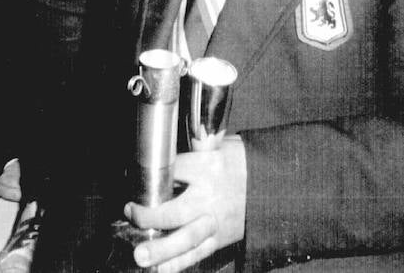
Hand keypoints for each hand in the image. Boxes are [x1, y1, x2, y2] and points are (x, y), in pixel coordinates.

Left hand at [126, 137, 245, 272]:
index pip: (176, 170)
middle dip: (150, 216)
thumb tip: (171, 142)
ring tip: (140, 255)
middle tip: (131, 213)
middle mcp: (211, 197)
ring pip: (186, 239)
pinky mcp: (219, 239)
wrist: (271, 187)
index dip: (155, 173)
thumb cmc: (243, 163)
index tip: (139, 177)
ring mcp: (215, 222)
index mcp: (210, 168)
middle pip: (176, 211)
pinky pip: (197, 254)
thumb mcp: (221, 146)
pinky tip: (160, 269)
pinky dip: (178, 264)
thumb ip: (197, 146)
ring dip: (161, 249)